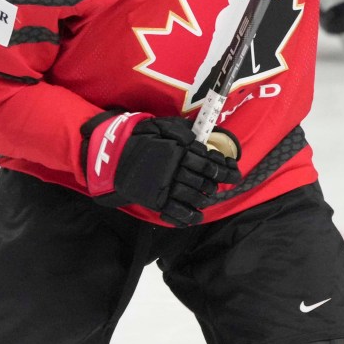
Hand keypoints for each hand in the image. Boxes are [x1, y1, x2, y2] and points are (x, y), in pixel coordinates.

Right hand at [82, 112, 241, 226]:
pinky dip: (187, 216)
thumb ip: (182, 131)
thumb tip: (201, 138)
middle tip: (217, 187)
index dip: (223, 169)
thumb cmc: (138, 137)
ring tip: (206, 199)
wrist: (110, 155)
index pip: (207, 162)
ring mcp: (163, 185)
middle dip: (213, 184)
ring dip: (203, 199)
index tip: (233, 174)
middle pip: (202, 180)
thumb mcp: (161, 126)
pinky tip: (196, 216)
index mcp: (177, 150)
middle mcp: (173, 168)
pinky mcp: (153, 199)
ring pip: (191, 195)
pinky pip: (175, 211)